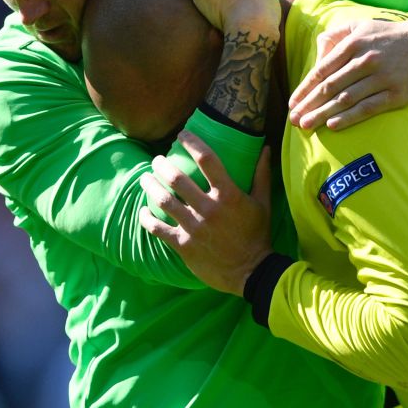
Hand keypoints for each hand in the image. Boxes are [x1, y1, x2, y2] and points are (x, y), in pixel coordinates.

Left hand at [138, 132, 273, 295]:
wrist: (251, 272)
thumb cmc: (258, 235)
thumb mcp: (263, 203)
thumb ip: (261, 174)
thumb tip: (265, 147)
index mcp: (229, 195)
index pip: (207, 159)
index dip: (192, 142)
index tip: (181, 135)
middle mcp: (209, 209)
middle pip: (177, 179)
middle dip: (162, 165)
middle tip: (157, 160)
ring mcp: (195, 228)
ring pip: (164, 201)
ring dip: (150, 185)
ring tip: (145, 178)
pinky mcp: (184, 246)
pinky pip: (158, 229)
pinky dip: (146, 218)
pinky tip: (143, 209)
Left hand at [288, 15, 407, 130]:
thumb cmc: (388, 36)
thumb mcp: (360, 26)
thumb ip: (335, 36)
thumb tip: (316, 53)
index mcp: (353, 44)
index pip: (322, 71)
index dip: (304, 89)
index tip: (292, 104)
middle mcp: (365, 60)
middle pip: (330, 87)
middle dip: (309, 105)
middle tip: (293, 120)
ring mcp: (382, 77)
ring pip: (346, 99)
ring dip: (323, 114)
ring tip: (307, 125)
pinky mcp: (397, 93)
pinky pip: (368, 108)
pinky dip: (349, 117)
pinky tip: (333, 126)